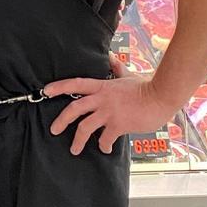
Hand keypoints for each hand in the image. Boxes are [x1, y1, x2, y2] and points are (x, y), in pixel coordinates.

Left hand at [43, 65, 173, 155]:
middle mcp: (101, 99)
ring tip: (74, 149)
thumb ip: (116, 68)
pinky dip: (104, 145)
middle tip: (54, 130)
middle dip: (61, 121)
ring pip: (85, 127)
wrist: (160, 97)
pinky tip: (105, 148)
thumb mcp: (127, 75)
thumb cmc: (146, 86)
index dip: (59, 86)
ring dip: (78, 140)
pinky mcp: (118, 124)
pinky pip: (105, 138)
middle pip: (74, 108)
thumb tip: (111, 57)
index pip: (76, 84)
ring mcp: (109, 112)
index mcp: (102, 86)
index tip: (46, 91)